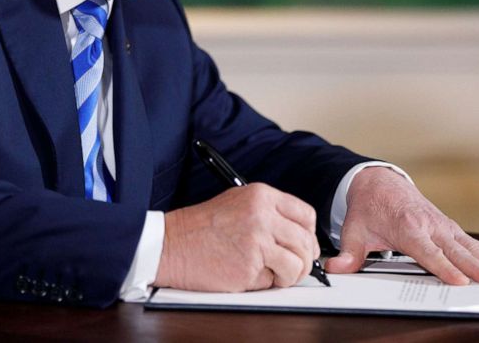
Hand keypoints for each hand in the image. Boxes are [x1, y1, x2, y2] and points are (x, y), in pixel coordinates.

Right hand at [155, 183, 320, 290]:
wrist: (170, 245)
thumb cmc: (200, 228)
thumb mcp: (237, 204)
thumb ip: (268, 213)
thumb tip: (298, 235)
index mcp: (261, 195)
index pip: (306, 215)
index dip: (309, 235)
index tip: (303, 246)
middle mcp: (262, 214)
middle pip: (305, 241)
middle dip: (303, 260)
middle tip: (292, 268)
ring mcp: (257, 240)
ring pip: (297, 263)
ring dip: (288, 275)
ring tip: (271, 274)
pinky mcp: (249, 266)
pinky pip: (274, 280)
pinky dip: (267, 283)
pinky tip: (249, 275)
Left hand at [324, 167, 478, 286]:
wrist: (379, 183)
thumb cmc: (368, 209)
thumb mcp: (354, 230)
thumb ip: (348, 253)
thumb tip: (334, 268)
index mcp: (406, 227)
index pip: (427, 251)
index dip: (443, 266)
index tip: (459, 280)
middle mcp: (428, 225)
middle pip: (456, 250)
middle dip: (477, 267)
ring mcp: (442, 225)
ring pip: (471, 246)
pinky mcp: (449, 227)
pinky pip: (474, 244)